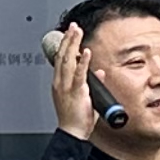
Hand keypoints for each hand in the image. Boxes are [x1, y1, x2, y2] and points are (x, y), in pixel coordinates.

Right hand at [48, 24, 95, 141]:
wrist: (72, 133)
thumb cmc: (76, 119)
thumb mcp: (84, 97)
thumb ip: (91, 83)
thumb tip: (99, 72)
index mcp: (60, 84)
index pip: (61, 60)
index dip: (65, 45)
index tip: (69, 34)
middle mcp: (61, 83)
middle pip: (63, 56)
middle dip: (68, 39)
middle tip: (73, 26)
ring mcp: (67, 87)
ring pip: (68, 61)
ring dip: (73, 44)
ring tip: (77, 31)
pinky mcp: (76, 92)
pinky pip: (79, 74)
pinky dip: (83, 62)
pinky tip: (85, 51)